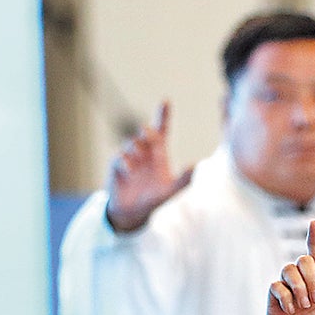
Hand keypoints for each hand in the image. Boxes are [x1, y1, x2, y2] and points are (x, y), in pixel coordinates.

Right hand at [105, 101, 192, 232]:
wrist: (133, 212)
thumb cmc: (154, 199)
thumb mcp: (170, 191)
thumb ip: (183, 180)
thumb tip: (196, 166)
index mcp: (159, 154)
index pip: (162, 130)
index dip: (163, 116)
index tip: (166, 101)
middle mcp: (144, 152)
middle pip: (146, 132)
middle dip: (148, 131)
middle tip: (149, 134)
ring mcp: (130, 158)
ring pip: (132, 143)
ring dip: (136, 147)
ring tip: (139, 161)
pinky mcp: (117, 167)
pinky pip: (120, 158)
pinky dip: (125, 162)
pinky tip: (130, 170)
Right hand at [265, 220, 314, 314]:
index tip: (314, 223)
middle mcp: (303, 289)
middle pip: (303, 261)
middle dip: (312, 277)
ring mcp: (288, 296)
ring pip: (288, 269)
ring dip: (300, 286)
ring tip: (304, 307)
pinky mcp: (275, 305)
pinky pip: (276, 286)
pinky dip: (286, 296)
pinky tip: (292, 311)